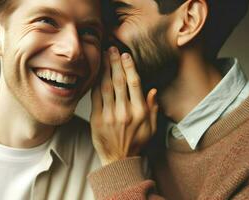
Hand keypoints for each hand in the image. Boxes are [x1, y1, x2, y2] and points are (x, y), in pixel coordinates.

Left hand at [90, 46, 157, 165]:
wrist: (119, 160)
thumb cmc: (137, 142)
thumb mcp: (152, 128)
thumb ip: (153, 108)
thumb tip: (152, 90)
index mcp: (140, 112)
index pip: (134, 83)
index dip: (129, 67)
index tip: (126, 55)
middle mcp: (125, 112)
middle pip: (119, 81)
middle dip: (115, 62)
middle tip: (112, 49)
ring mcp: (109, 115)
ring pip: (106, 86)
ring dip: (105, 69)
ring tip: (104, 56)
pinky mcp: (97, 119)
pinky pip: (95, 97)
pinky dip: (96, 83)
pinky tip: (96, 73)